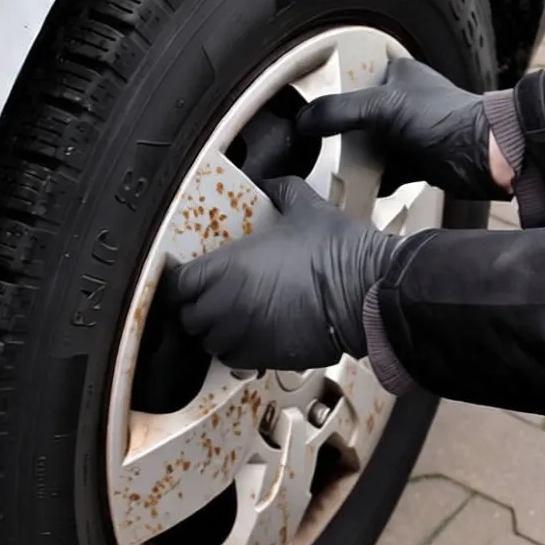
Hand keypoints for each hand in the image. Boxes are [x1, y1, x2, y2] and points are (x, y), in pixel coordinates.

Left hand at [163, 176, 401, 369]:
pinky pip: (234, 361)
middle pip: (187, 317)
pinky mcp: (266, 359)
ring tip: (229, 317)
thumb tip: (272, 184)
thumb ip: (280, 191)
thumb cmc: (338, 253)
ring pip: (208, 342)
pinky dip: (235, 350)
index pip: (176, 285)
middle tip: (208, 295)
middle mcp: (228, 307)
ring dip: (213, 331)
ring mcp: (245, 336)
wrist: (368, 293)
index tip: (184, 276)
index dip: (177, 281)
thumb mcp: (305, 208)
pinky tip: (249, 336)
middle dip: (194, 307)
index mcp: (228, 268)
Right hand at [297, 58, 507, 199]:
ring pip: (371, 144)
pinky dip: (372, 180)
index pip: (355, 74)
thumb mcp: (382, 108)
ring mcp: (411, 132)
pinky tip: (356, 187)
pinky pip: (385, 170)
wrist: (484, 158)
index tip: (307, 107)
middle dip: (339, 132)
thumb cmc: (446, 121)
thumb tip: (303, 121)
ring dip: (354, 158)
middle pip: (358, 115)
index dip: (331, 89)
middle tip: (314, 144)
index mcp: (399, 73)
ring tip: (329, 168)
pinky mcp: (417, 160)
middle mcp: (404, 100)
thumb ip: (338, 111)